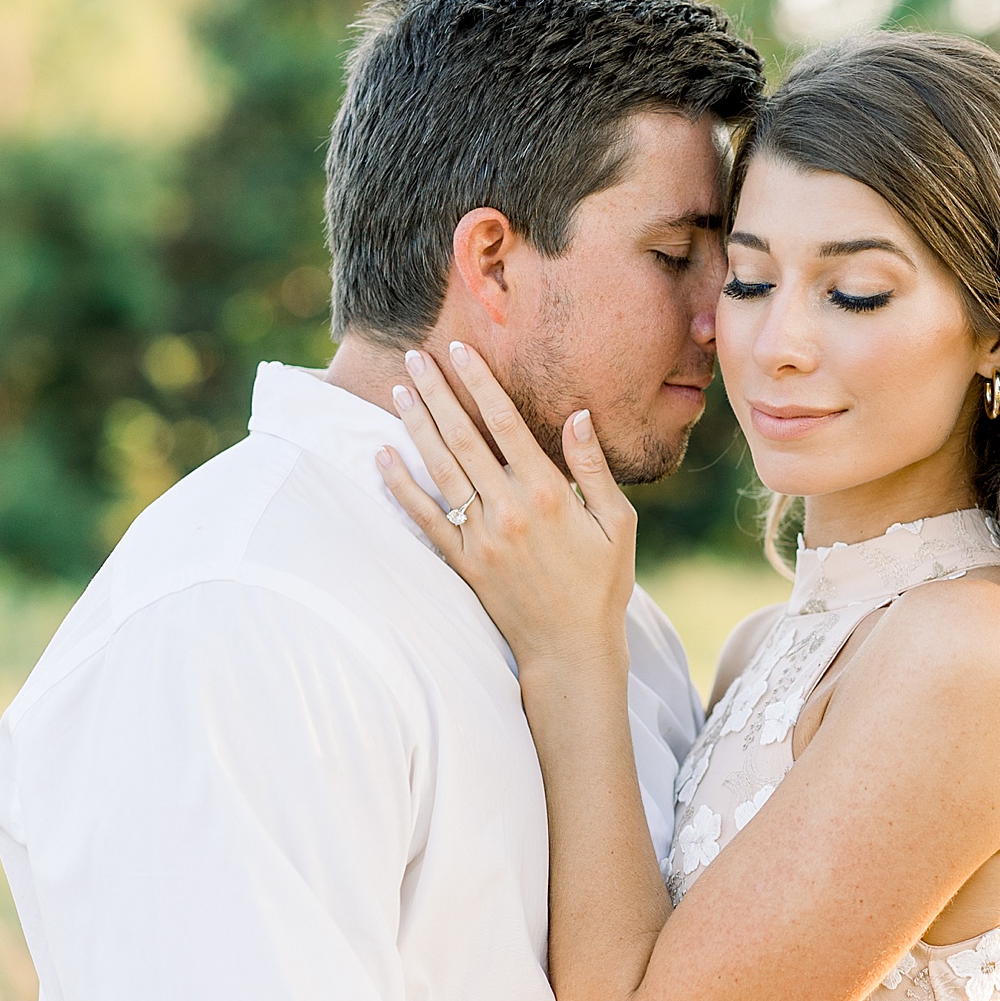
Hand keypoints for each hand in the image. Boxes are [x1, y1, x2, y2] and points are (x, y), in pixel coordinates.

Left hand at [377, 342, 635, 669]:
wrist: (569, 650)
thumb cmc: (601, 585)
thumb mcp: (617, 523)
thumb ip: (593, 468)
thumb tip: (578, 415)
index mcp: (548, 493)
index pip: (505, 423)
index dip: (480, 383)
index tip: (460, 350)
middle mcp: (507, 510)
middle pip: (463, 437)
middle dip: (437, 391)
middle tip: (414, 355)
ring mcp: (479, 537)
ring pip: (439, 469)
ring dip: (416, 425)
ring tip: (399, 389)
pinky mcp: (462, 562)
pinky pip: (424, 517)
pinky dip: (400, 485)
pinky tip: (382, 455)